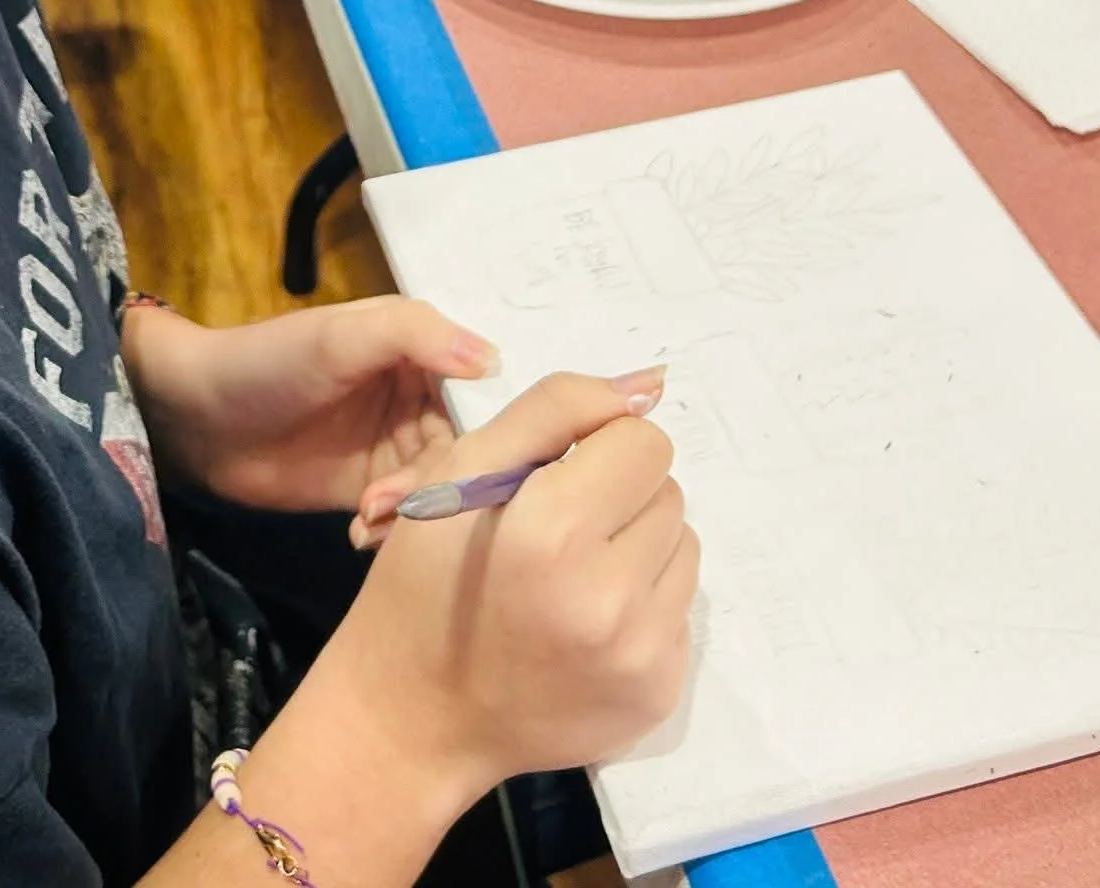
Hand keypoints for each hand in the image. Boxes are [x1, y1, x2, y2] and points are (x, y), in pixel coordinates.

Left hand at [121, 296, 496, 515]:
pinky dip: (394, 529)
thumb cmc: (271, 360)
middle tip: (413, 496)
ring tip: (372, 514)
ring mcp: (396, 447)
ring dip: (418, 507)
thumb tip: (493, 360)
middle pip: (472, 445)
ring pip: (443, 485)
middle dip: (451, 477)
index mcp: (423, 348)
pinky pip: (406, 515)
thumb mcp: (342, 335)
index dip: (499, 420)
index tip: (499, 458)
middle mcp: (420, 397)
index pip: (486, 385)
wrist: (197, 417)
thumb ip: (415, 335)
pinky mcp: (370, 490)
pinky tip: (361, 533)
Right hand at [316, 370, 698, 791]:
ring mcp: (642, 657)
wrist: (415, 714)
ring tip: (572, 576)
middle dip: (618, 496)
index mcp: (553, 532)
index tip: (555, 476)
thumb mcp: (462, 470)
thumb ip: (555, 410)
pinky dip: (641, 606)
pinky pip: (680, 613)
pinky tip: (584, 626)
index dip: (597, 447)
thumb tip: (647, 385)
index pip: (643, 441)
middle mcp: (611, 599)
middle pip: (668, 492)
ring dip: (636, 548)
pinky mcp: (658, 697)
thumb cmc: (427, 579)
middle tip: (556, 530)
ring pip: (683, 548)